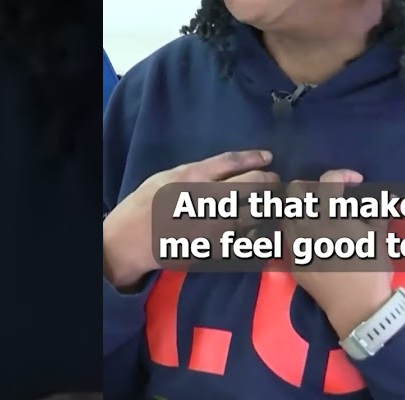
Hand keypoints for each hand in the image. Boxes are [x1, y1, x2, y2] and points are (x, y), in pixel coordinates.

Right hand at [103, 150, 276, 288]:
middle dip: (270, 182)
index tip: (268, 157)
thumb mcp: (168, 176)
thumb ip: (198, 172)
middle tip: (274, 182)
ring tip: (271, 203)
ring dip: (268, 206)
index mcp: (193, 177)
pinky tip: (257, 226)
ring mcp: (214, 225)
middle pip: (253, 185)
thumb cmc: (146, 204)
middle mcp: (208, 199)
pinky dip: (256, 230)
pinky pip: (246, 237)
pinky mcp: (217, 247)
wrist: (130, 241)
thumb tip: (229, 168)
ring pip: (256, 212)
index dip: (255, 158)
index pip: (233, 162)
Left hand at [281, 170, 394, 337]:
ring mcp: (295, 245)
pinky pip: (288, 239)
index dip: (343, 175)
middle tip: (329, 195)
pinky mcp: (292, 262)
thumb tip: (387, 197)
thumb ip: (377, 211)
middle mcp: (307, 226)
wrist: (358, 306)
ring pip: (287, 214)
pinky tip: (315, 240)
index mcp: (330, 216)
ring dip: (302, 209)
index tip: (355, 182)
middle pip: (295, 191)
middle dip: (312, 186)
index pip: (328, 180)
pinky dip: (299, 233)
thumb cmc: (372, 269)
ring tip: (320, 216)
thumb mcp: (378, 236)